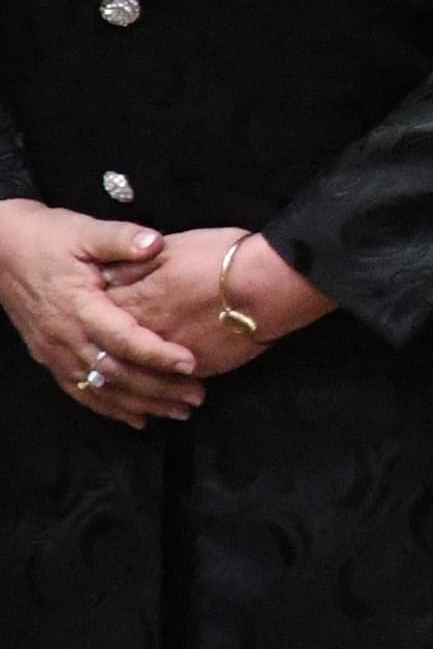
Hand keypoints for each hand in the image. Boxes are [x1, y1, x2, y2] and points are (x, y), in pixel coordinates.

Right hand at [0, 197, 199, 426]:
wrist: (0, 251)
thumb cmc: (48, 238)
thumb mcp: (85, 231)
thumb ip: (121, 239)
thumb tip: (155, 243)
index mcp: (79, 306)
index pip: (122, 337)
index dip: (156, 352)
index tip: (190, 363)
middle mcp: (65, 335)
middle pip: (115, 371)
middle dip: (158, 388)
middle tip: (197, 397)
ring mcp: (54, 350)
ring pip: (100, 387)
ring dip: (140, 403)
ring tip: (179, 412)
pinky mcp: (48, 356)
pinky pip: (79, 390)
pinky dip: (108, 407)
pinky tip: (137, 418)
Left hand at [103, 228, 326, 383]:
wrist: (271, 284)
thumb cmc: (223, 257)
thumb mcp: (174, 246)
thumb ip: (136, 262)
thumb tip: (106, 272)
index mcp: (137, 300)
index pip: (99, 315)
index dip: (90, 318)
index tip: (85, 321)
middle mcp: (147, 334)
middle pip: (112, 355)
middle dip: (105, 361)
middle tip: (100, 366)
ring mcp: (172, 356)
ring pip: (141, 378)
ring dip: (136, 387)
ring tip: (134, 390)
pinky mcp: (200, 369)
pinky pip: (173, 385)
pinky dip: (166, 392)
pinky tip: (168, 397)